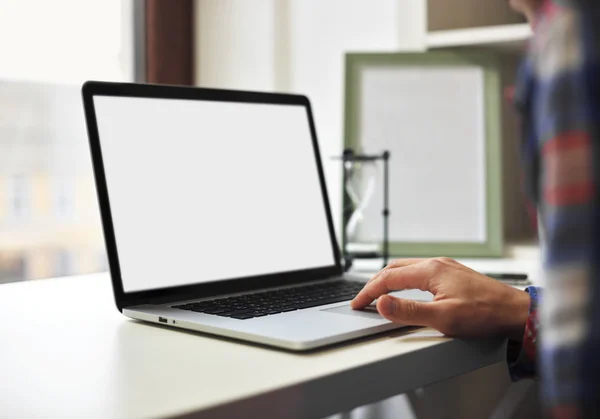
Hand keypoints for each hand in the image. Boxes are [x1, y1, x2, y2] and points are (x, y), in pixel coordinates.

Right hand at [350, 257, 530, 341]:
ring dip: (388, 279)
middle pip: (394, 268)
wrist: (515, 311)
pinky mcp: (452, 273)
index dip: (369, 292)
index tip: (357, 303)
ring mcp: (445, 266)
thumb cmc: (484, 314)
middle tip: (362, 299)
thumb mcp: (443, 317)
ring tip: (378, 293)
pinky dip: (403, 278)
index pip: (388, 278)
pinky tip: (404, 287)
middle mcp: (436, 263)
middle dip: (374, 283)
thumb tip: (382, 303)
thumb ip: (408, 310)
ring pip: (406, 268)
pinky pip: (418, 270)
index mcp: (430, 271)